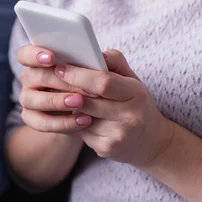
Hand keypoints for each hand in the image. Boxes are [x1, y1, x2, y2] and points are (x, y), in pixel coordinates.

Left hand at [17, 46, 174, 166]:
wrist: (152, 141)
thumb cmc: (136, 103)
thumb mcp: (133, 81)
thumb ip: (115, 62)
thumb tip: (96, 52)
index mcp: (136, 93)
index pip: (103, 82)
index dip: (78, 75)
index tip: (60, 67)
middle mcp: (131, 116)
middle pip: (88, 101)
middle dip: (65, 89)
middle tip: (49, 79)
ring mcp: (119, 135)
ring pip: (80, 117)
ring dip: (66, 106)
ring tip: (58, 94)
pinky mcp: (108, 148)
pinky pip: (81, 132)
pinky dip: (72, 122)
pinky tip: (70, 114)